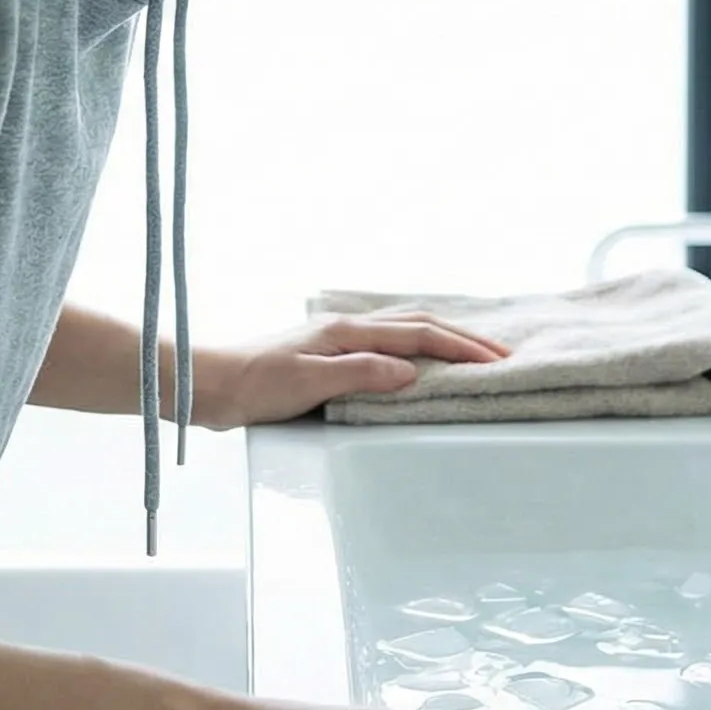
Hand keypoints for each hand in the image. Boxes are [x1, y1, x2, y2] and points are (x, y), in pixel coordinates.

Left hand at [200, 310, 508, 428]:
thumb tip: (410, 371)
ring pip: (404, 328)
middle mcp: (346, 327)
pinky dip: (416, 344)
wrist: (210, 383)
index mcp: (347, 332)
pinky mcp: (328, 352)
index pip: (418, 336)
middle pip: (418, 324)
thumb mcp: (308, 383)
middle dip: (462, 338)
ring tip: (473, 350)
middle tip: (500, 355)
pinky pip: (387, 341)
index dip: (460, 348)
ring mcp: (337, 336)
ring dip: (443, 337)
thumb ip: (360, 374)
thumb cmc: (253, 385)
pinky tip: (419, 355)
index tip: (495, 362)